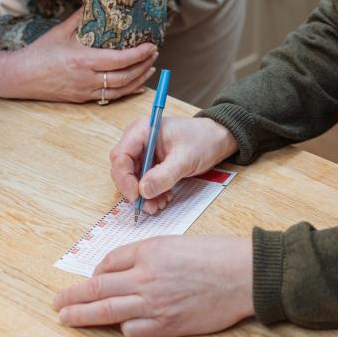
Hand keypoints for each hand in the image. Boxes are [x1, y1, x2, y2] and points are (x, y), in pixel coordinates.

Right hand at [0, 10, 157, 102]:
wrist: (20, 77)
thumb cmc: (39, 53)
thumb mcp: (61, 31)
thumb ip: (81, 17)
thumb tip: (96, 0)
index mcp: (83, 60)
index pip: (119, 60)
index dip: (139, 54)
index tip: (152, 46)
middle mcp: (87, 78)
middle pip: (125, 76)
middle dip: (144, 65)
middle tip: (154, 54)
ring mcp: (85, 91)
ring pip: (121, 89)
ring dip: (139, 79)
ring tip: (150, 68)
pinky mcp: (82, 99)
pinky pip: (111, 97)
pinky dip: (127, 91)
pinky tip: (137, 84)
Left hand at [54, 235, 253, 336]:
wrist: (244, 275)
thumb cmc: (216, 254)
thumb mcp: (176, 242)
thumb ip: (147, 255)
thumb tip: (121, 269)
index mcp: (149, 252)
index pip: (108, 263)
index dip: (95, 272)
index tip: (89, 279)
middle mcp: (146, 277)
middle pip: (98, 288)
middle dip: (73, 297)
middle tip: (57, 303)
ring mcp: (155, 303)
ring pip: (107, 311)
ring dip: (84, 316)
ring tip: (68, 318)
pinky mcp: (167, 324)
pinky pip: (133, 330)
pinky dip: (123, 327)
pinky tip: (120, 326)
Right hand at [110, 117, 237, 214]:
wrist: (217, 139)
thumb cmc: (202, 140)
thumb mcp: (185, 158)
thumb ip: (164, 175)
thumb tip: (143, 191)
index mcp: (142, 131)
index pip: (120, 156)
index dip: (124, 178)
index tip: (136, 196)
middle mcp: (138, 141)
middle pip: (123, 170)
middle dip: (134, 190)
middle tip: (148, 206)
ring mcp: (144, 153)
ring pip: (133, 179)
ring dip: (144, 195)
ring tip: (160, 205)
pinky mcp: (151, 164)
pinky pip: (144, 182)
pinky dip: (152, 193)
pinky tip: (164, 199)